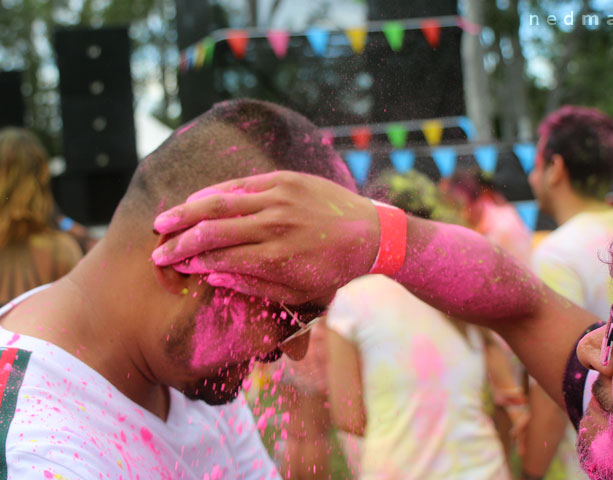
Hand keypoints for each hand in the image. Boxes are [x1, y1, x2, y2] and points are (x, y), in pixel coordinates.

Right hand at [151, 171, 379, 303]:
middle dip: (179, 243)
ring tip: (161, 222)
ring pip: (221, 203)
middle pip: (213, 231)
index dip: (191, 263)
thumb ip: (253, 285)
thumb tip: (212, 276)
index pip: (220, 258)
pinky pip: (241, 184)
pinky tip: (194, 200)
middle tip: (157, 251)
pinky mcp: (285, 180)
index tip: (173, 267)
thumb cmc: (333, 270)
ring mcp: (280, 198)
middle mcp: (275, 225)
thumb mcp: (298, 292)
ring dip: (186, 213)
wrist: (371, 234)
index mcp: (277, 257)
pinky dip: (214, 192)